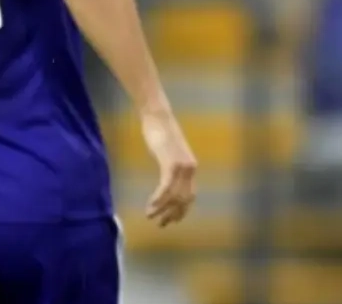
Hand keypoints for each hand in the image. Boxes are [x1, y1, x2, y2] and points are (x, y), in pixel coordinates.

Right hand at [140, 109, 196, 225]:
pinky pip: (166, 187)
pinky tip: (150, 206)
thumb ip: (171, 166)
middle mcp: (190, 168)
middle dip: (172, 214)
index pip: (191, 195)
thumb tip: (167, 178)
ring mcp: (182, 166)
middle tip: (161, 224)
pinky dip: (158, 199)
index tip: (173, 221)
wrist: (157, 116)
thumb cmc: (160, 132)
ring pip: (174, 195)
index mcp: (191, 166)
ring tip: (150, 217)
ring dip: (162, 209)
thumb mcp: (168, 153)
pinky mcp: (171, 163)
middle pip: (184, 199)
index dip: (182, 210)